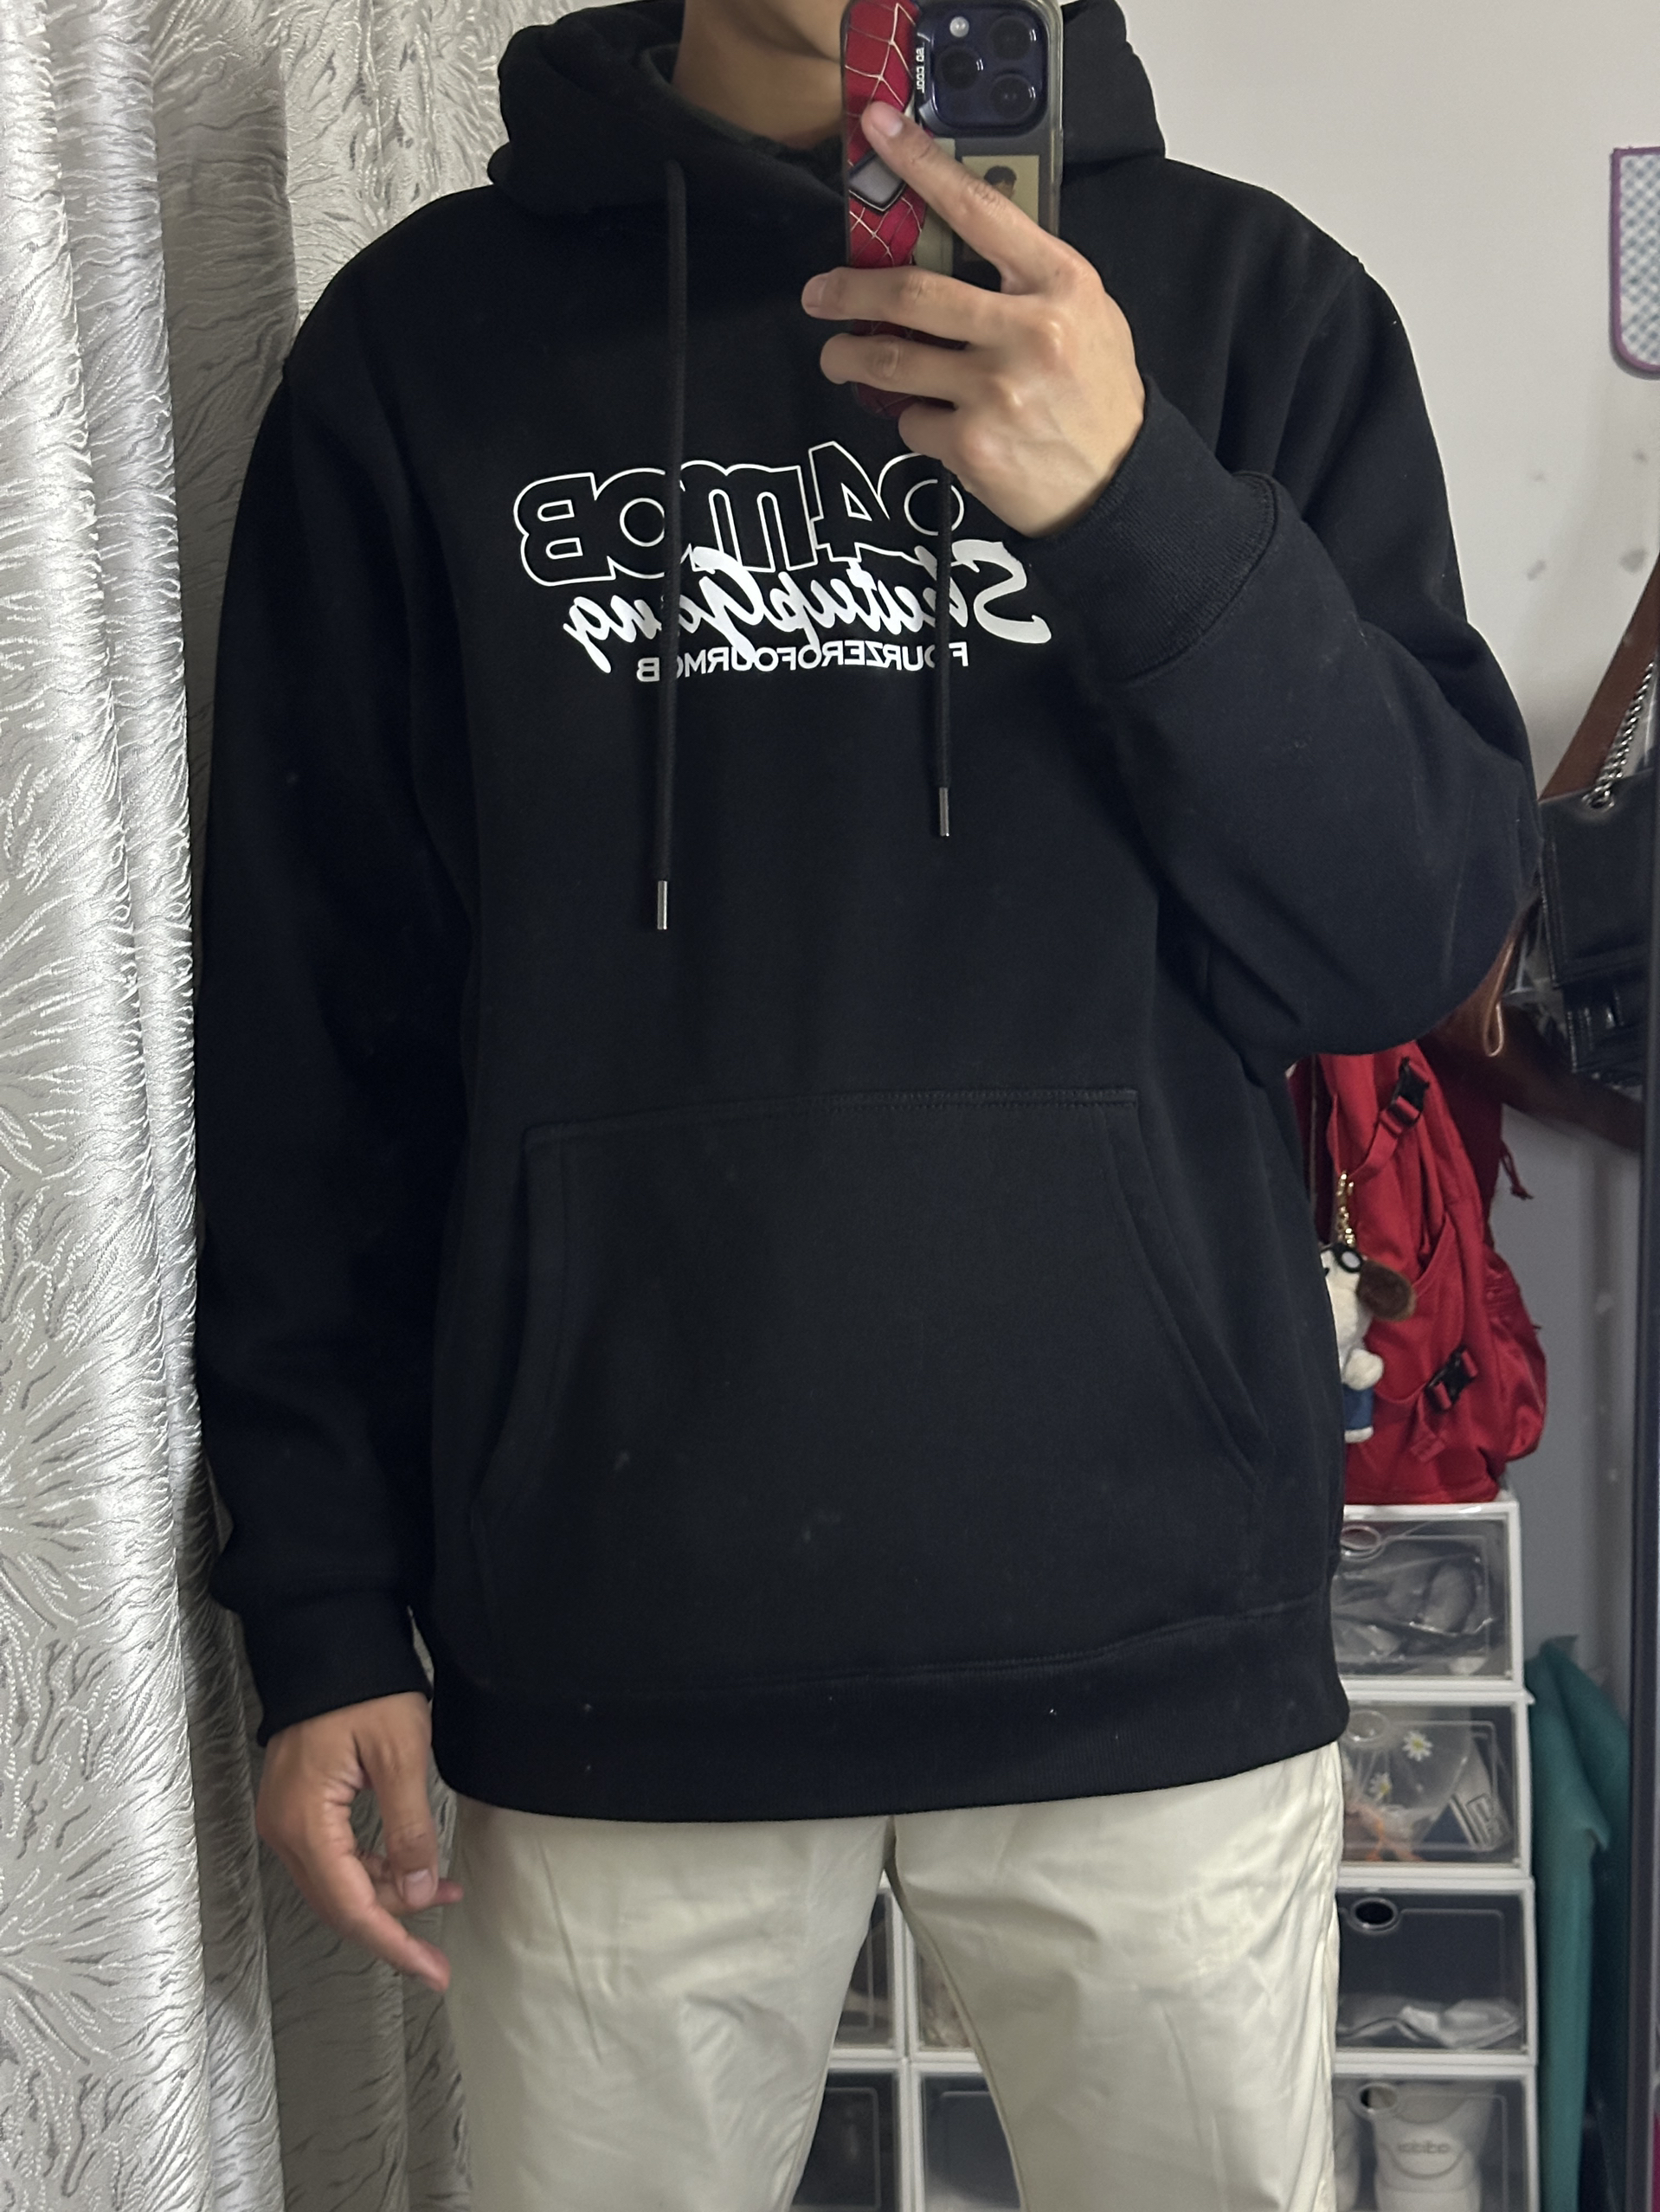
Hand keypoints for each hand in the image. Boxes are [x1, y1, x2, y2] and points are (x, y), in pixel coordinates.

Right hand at [256, 1691, 461, 1991]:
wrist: (328, 1641)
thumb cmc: (363, 1688)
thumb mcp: (401, 1755)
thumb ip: (409, 1829)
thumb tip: (417, 1893)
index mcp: (305, 1822)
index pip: (351, 1906)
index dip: (394, 1944)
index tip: (431, 1971)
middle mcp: (285, 1830)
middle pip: (340, 1904)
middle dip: (394, 1926)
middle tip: (439, 1952)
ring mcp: (287, 1820)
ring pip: (338, 1884)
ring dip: (388, 1895)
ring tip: (443, 1891)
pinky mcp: (298, 1809)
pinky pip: (334, 1859)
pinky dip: (373, 1869)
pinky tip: (410, 1867)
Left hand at [802, 101, 1143, 537]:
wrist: (1118, 483)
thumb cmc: (1094, 391)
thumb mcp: (1085, 314)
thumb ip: (1023, 278)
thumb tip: (944, 243)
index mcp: (1060, 284)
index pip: (980, 208)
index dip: (921, 165)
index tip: (874, 131)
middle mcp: (1029, 333)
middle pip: (911, 294)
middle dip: (848, 291)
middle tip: (818, 293)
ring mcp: (997, 393)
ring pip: (893, 362)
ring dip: (850, 358)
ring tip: (839, 357)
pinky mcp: (973, 447)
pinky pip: (913, 422)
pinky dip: (913, 420)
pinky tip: (934, 423)